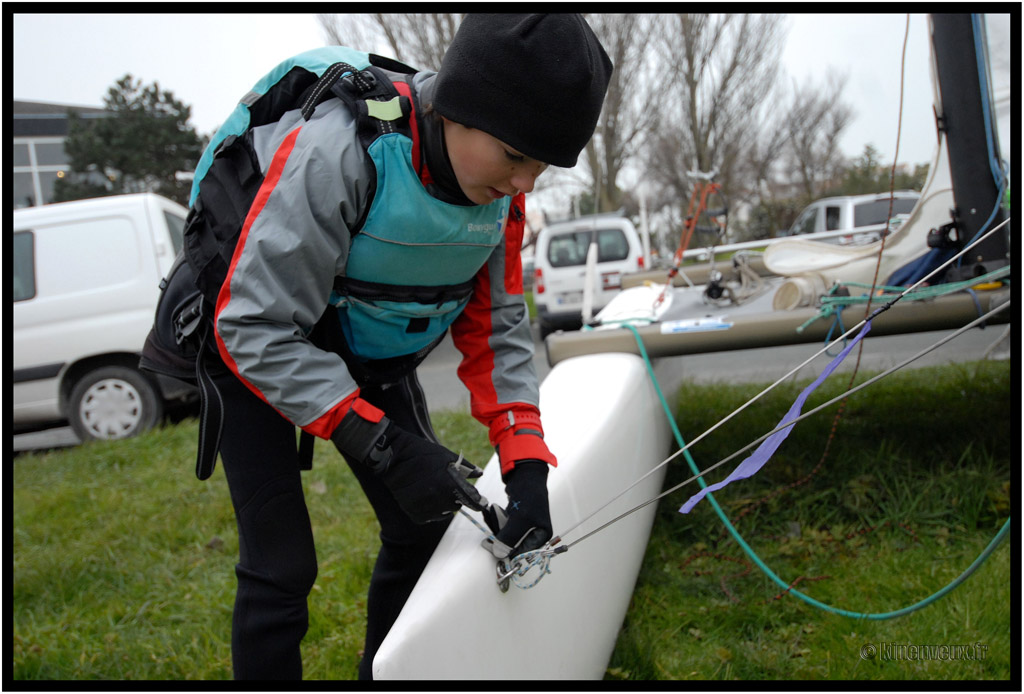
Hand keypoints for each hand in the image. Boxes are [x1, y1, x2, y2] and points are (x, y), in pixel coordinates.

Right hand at [332, 405, 487, 523]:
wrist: (393, 459)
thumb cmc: (422, 454)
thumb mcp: (446, 456)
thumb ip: (465, 467)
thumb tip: (480, 473)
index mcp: (450, 485)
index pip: (472, 501)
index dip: (479, 502)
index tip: (482, 503)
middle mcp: (440, 500)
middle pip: (458, 505)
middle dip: (456, 497)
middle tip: (446, 484)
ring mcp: (427, 509)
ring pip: (445, 512)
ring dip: (443, 503)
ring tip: (433, 488)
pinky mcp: (416, 515)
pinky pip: (431, 517)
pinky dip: (431, 509)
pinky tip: (425, 496)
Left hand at [481, 461, 551, 559]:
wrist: (525, 475)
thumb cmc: (529, 497)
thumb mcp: (520, 520)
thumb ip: (509, 539)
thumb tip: (499, 554)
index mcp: (541, 536)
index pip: (524, 553)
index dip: (509, 554)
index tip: (494, 552)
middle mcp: (534, 532)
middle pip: (513, 544)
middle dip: (500, 536)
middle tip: (489, 536)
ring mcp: (524, 524)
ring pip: (506, 534)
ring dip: (497, 525)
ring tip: (493, 513)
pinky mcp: (515, 517)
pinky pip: (503, 524)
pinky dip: (497, 518)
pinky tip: (492, 510)